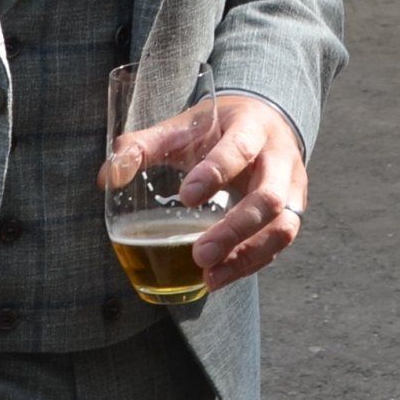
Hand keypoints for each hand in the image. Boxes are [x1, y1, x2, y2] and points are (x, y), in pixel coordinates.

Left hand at [103, 92, 306, 291]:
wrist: (265, 122)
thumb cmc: (217, 128)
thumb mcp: (183, 126)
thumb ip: (143, 146)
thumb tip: (107, 177)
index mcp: (252, 127)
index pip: (241, 148)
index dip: (217, 172)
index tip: (187, 197)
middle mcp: (279, 159)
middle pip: (269, 198)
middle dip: (234, 230)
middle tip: (199, 254)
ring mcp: (292, 189)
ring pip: (283, 227)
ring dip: (246, 256)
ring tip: (209, 276)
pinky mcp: (292, 213)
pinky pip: (278, 245)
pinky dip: (249, 264)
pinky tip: (218, 278)